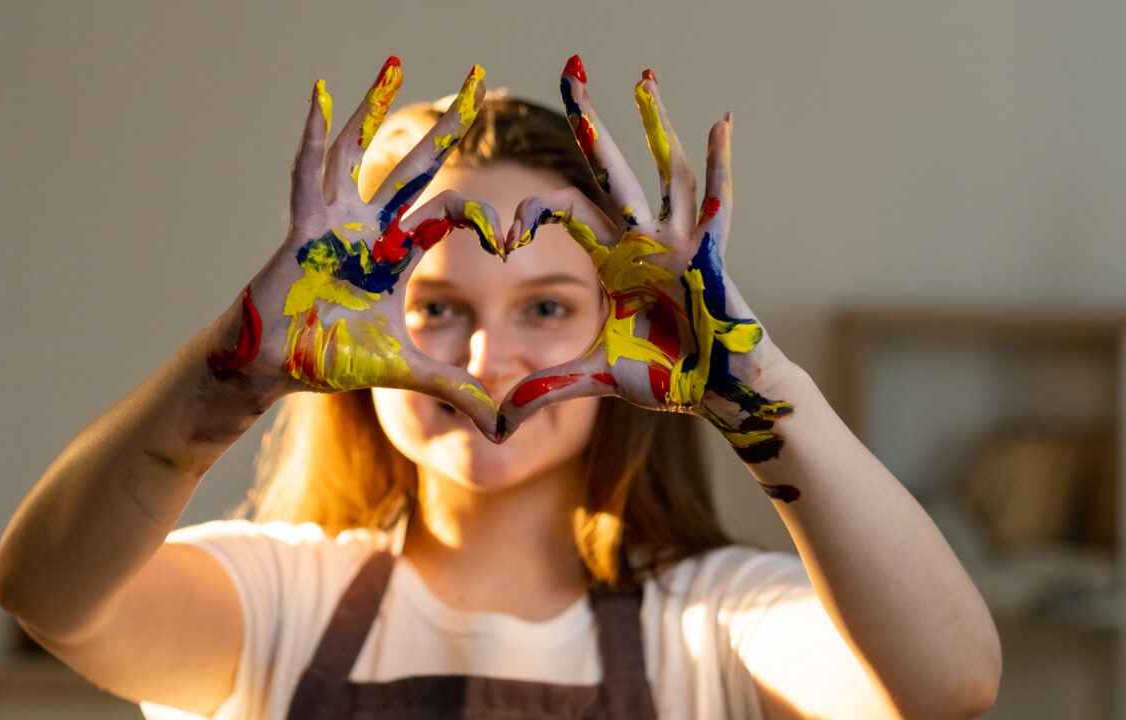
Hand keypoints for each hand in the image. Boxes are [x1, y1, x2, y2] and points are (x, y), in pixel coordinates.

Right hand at [206, 58, 504, 434]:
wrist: (274, 366)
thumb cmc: (330, 356)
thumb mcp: (405, 370)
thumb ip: (454, 387)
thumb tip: (502, 424)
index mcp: (395, 254)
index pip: (445, 215)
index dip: (476, 217)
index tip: (510, 231)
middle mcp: (369, 227)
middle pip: (415, 166)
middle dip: (447, 128)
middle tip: (477, 85)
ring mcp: (334, 221)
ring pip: (359, 153)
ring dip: (374, 111)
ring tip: (392, 67)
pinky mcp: (302, 227)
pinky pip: (308, 173)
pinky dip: (311, 136)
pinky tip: (319, 96)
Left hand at [497, 56, 792, 461]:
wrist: (715, 392)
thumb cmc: (663, 376)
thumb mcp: (592, 377)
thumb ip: (546, 387)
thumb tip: (497, 423)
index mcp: (611, 258)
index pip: (562, 210)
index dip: (530, 213)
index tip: (500, 234)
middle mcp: (641, 238)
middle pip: (608, 168)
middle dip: (589, 121)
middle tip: (570, 70)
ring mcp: (678, 241)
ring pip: (662, 170)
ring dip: (654, 124)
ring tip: (643, 76)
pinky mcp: (709, 255)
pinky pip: (714, 202)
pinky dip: (719, 163)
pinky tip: (721, 120)